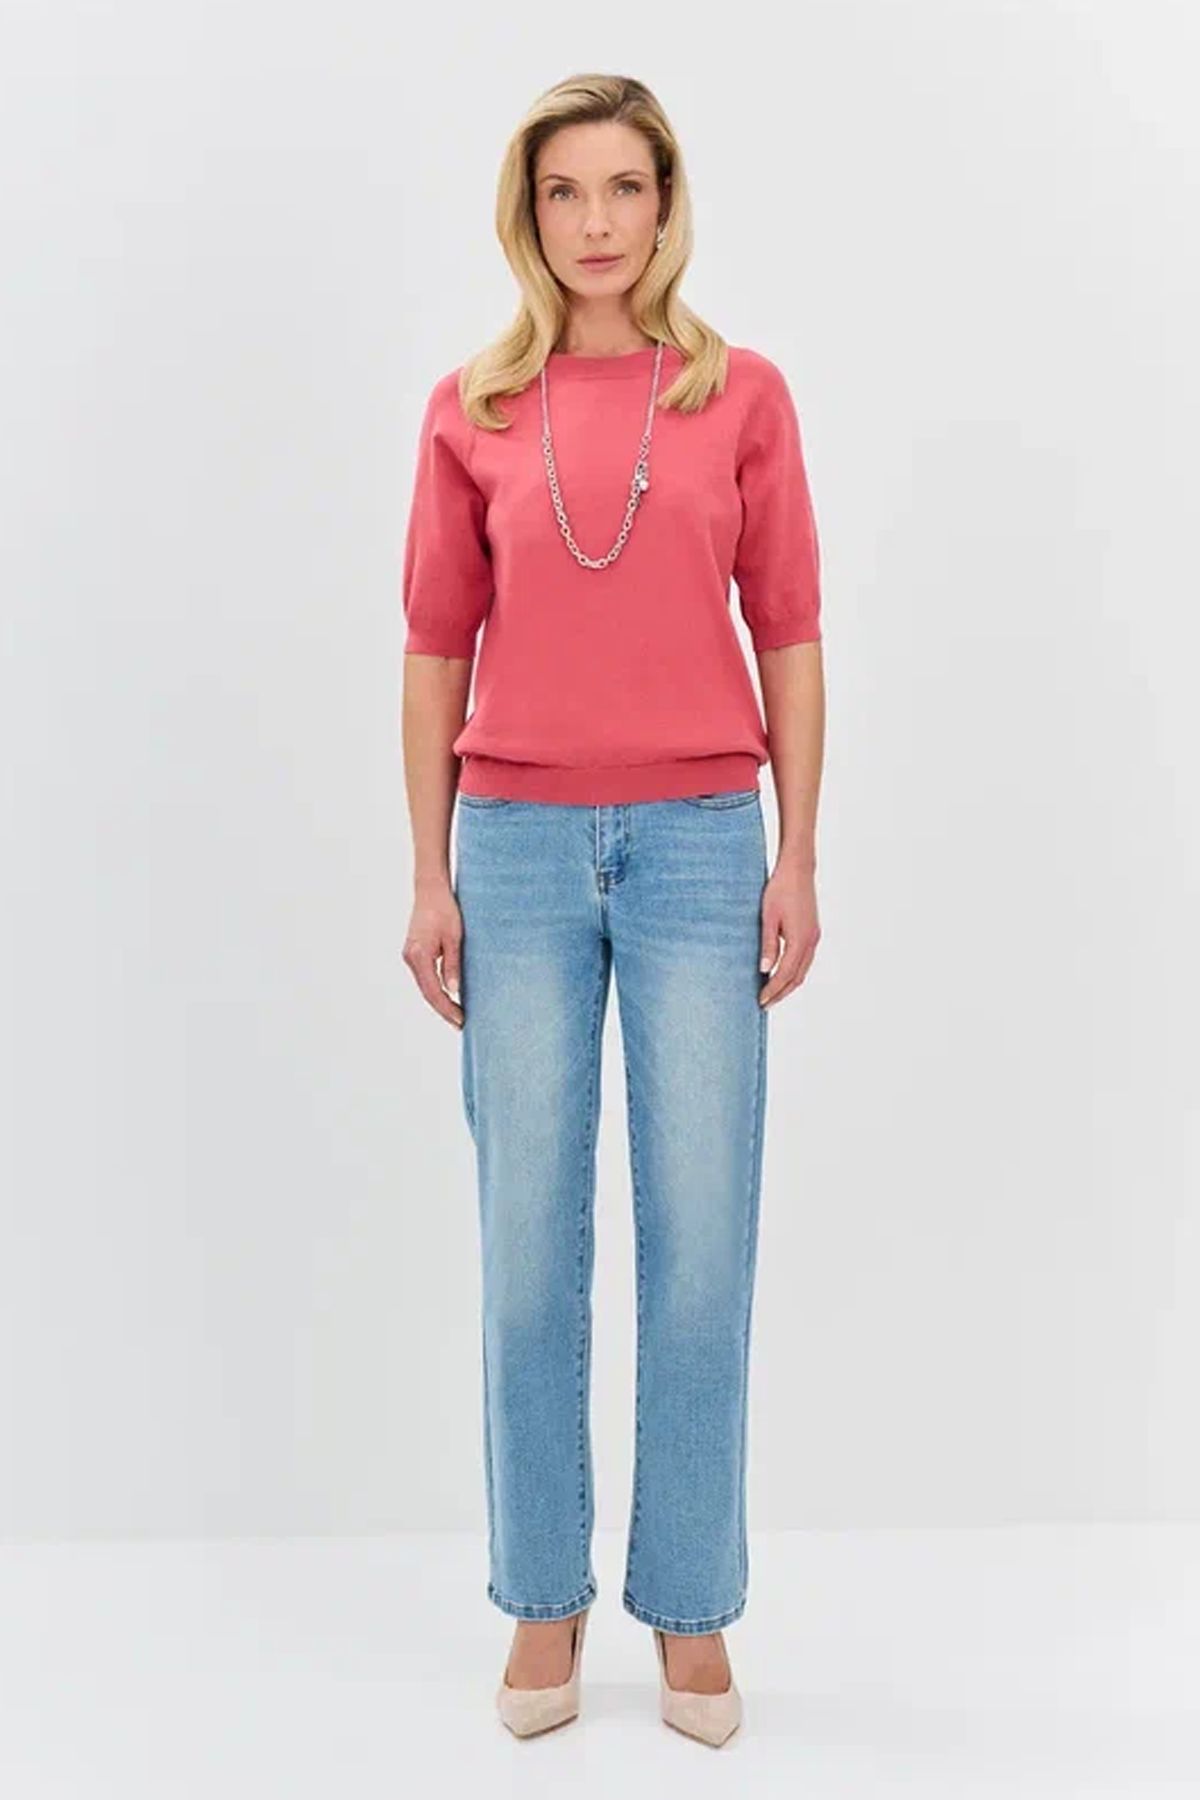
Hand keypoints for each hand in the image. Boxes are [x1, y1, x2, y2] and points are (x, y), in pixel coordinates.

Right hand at [402, 880, 464, 1028]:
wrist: (431, 890)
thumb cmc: (445, 910)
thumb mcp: (454, 937)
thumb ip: (453, 965)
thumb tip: (453, 990)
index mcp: (419, 955)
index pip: (433, 991)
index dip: (447, 1008)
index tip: (461, 1020)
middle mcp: (410, 958)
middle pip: (427, 992)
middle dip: (444, 1009)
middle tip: (461, 1023)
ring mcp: (410, 956)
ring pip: (425, 986)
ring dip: (440, 1001)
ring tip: (457, 1014)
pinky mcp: (414, 953)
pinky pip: (425, 977)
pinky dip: (436, 989)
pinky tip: (448, 996)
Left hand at [758, 863, 819, 1006]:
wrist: (798, 870)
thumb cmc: (780, 889)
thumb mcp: (768, 917)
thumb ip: (768, 944)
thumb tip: (765, 970)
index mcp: (800, 940)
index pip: (785, 974)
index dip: (773, 990)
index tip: (761, 1001)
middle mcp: (811, 942)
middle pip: (797, 977)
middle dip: (781, 993)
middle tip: (765, 1004)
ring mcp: (814, 937)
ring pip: (803, 970)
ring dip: (788, 984)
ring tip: (772, 993)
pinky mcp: (813, 932)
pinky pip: (805, 960)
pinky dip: (794, 972)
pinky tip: (782, 974)